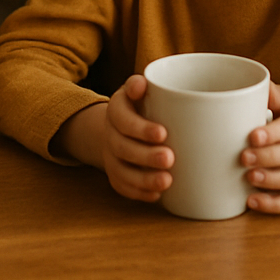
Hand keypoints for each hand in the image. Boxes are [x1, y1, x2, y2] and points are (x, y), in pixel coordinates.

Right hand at [52, 74, 177, 202]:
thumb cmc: (142, 102)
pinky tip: (157, 195)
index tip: (163, 133)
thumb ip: (140, 84)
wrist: (122, 124)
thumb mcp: (140, 88)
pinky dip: (139, 193)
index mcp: (116, 108)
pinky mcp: (116, 174)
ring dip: (144, 179)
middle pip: (122, 147)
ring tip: (167, 181)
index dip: (139, 128)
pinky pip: (122, 187)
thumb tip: (141, 84)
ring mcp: (111, 156)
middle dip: (145, 156)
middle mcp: (110, 133)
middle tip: (170, 158)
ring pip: (121, 172)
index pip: (122, 118)